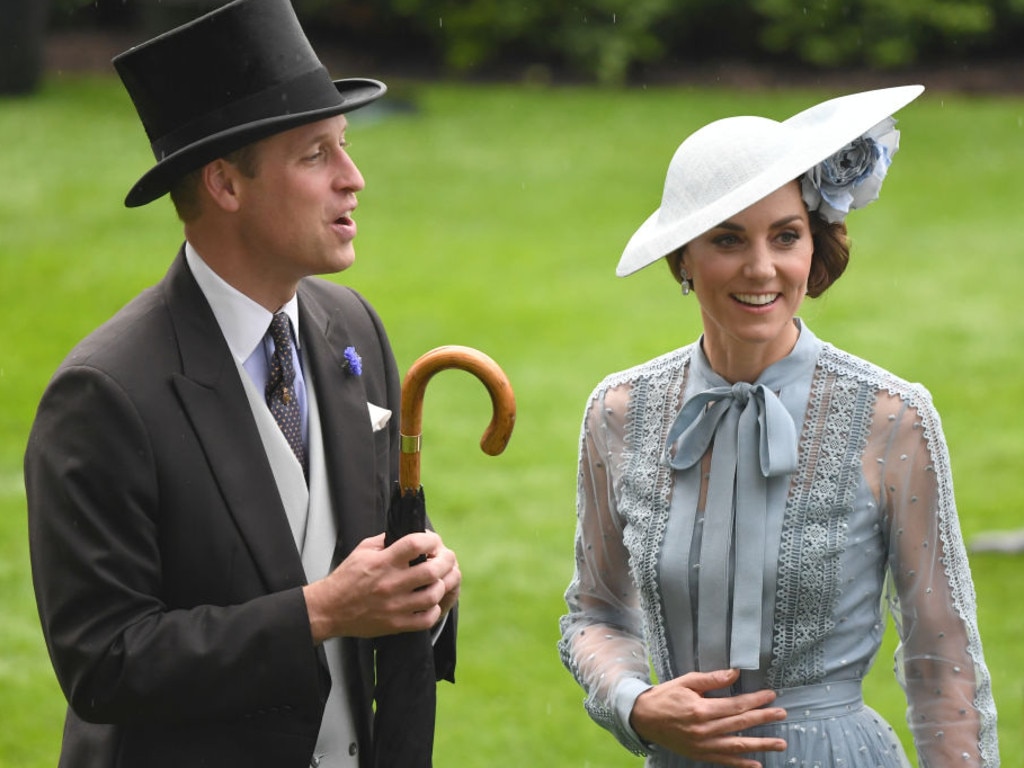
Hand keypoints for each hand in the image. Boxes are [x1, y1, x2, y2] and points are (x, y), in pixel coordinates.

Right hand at [303, 532, 458, 643]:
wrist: (329, 609)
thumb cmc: (346, 578)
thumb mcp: (363, 550)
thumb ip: (386, 540)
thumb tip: (410, 534)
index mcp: (383, 562)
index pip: (415, 544)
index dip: (431, 540)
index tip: (434, 541)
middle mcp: (391, 583)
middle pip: (431, 570)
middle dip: (446, 561)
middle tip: (447, 559)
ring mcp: (395, 606)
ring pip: (433, 595)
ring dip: (443, 585)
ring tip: (441, 580)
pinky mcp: (396, 624)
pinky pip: (426, 619)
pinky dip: (435, 609)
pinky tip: (431, 602)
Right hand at [630, 668, 786, 766]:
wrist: (643, 718)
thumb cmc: (665, 696)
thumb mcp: (686, 682)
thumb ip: (712, 680)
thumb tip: (735, 674)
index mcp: (701, 710)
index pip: (735, 705)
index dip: (755, 701)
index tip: (771, 695)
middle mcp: (704, 730)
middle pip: (740, 724)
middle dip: (764, 718)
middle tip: (782, 713)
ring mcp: (703, 745)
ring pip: (737, 746)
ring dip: (761, 745)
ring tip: (780, 743)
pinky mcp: (699, 755)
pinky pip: (724, 760)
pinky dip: (741, 764)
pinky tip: (757, 764)